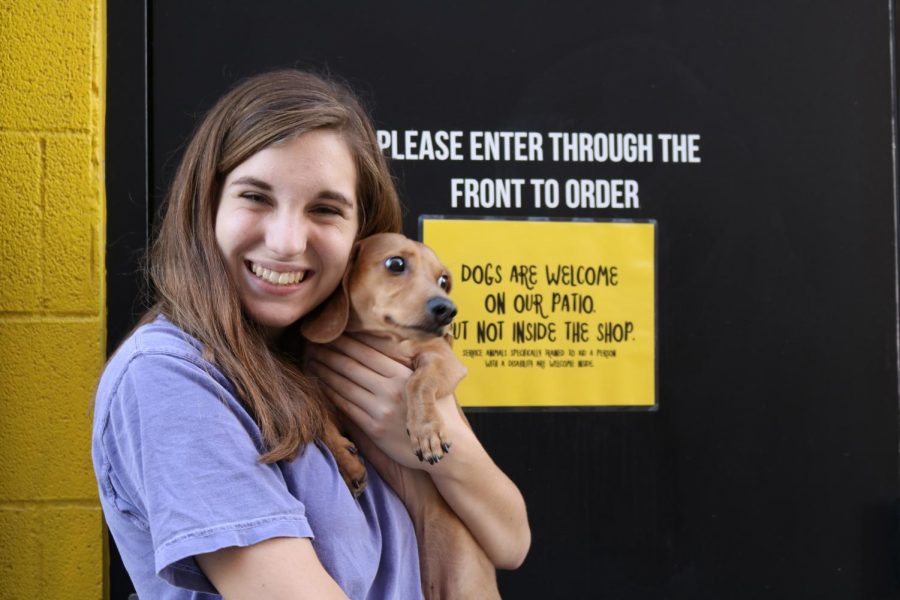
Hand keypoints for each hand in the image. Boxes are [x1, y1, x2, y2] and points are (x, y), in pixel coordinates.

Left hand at [306, 334, 465, 469]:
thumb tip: (385, 340)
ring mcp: (381, 409)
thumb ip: (405, 363)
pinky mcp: (374, 428)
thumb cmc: (438, 410)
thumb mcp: (427, 381)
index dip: (345, 340)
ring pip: (344, 384)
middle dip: (329, 351)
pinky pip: (346, 405)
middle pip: (351, 365)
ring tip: (311, 359)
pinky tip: (321, 383)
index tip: (330, 332)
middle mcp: (392, 389)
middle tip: (312, 341)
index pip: (367, 351)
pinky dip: (330, 392)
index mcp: (404, 374)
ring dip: (324, 370)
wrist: (447, 449)